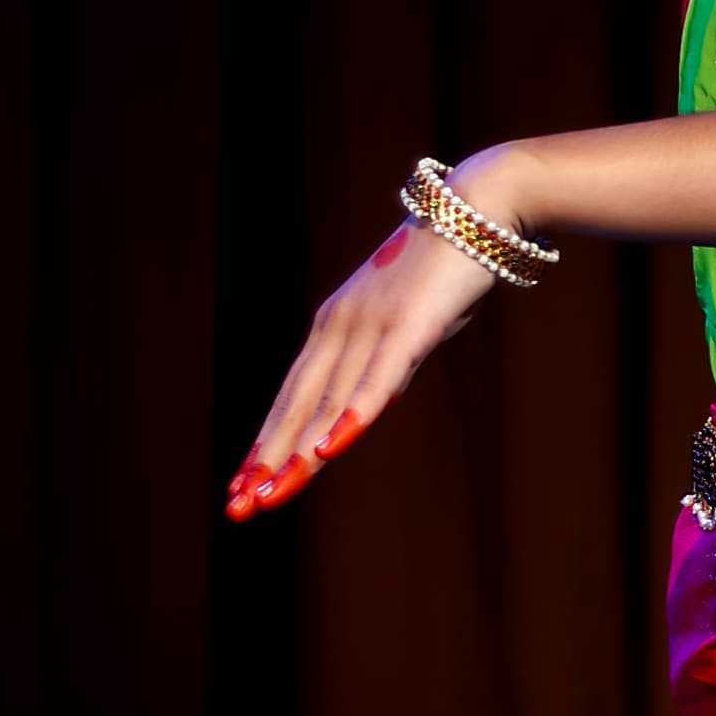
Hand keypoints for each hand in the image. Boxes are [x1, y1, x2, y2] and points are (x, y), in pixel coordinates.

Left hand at [226, 217, 497, 519]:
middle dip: (267, 458)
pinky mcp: (407, 326)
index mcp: (334, 325)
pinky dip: (351, 415)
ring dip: (297, 452)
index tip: (242, 484)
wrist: (477, 209)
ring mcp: (370, 325)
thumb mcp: (404, 324)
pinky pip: (375, 379)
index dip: (266, 441)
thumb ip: (382, 364)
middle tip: (238, 506)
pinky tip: (329, 449)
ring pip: (327, 401)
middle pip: (298, 404)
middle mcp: (340, 326)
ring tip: (270, 494)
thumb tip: (369, 404)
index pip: (292, 395)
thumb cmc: (444, 268)